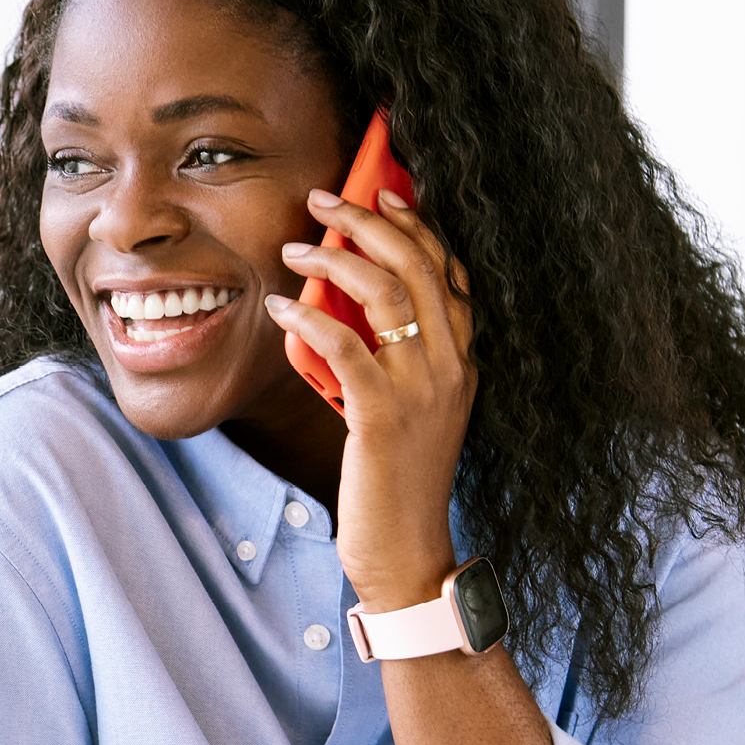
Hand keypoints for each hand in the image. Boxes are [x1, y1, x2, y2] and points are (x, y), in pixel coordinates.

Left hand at [263, 185, 481, 609]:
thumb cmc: (398, 480)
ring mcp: (423, 390)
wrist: (408, 550)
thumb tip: (343, 307)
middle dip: (372, 221)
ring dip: (336, 258)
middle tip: (327, 197)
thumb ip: (392, 359)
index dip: (420, 227)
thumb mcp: (410, 408)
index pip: (452, 274)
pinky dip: (310, 316)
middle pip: (420, 268)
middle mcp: (453, 367)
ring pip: (387, 294)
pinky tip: (281, 306)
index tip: (388, 194)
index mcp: (463, 362)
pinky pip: (346, 346)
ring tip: (294, 245)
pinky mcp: (383, 415)